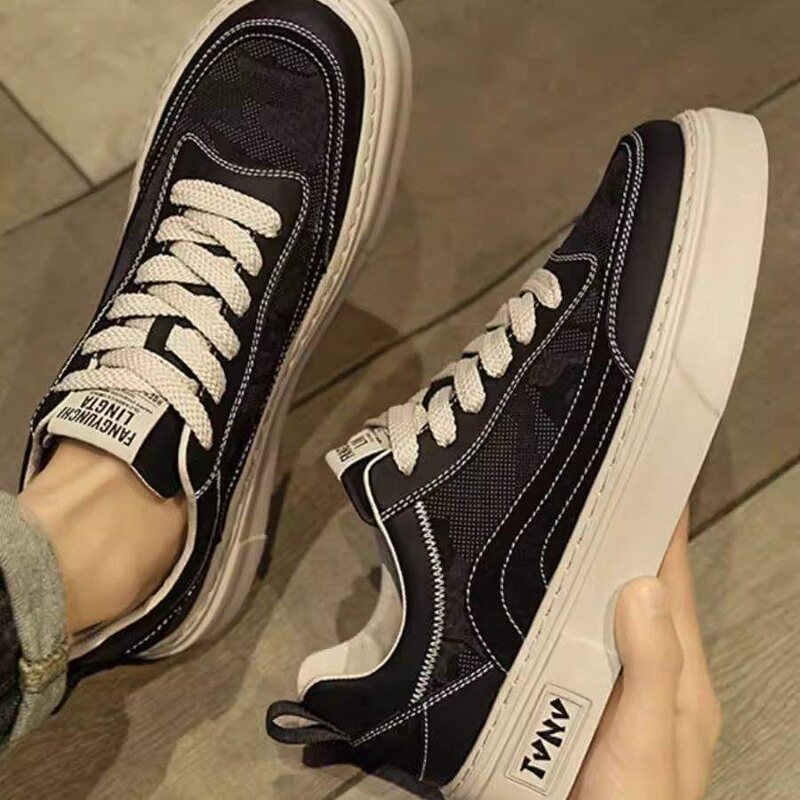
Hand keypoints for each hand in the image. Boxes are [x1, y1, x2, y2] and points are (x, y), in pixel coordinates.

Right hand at [569, 508, 721, 799]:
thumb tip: (643, 586)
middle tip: (589, 482)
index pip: (672, 580)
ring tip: (562, 517)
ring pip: (606, 608)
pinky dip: (566, 602)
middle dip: (621, 534)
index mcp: (680, 676)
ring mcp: (619, 685)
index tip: (643, 472)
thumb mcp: (647, 744)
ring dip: (591, 564)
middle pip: (640, 587)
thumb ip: (650, 670)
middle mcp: (654, 673)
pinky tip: (540, 585)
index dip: (661, 525)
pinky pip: (579, 635)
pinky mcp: (584, 696)